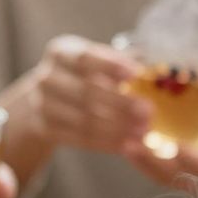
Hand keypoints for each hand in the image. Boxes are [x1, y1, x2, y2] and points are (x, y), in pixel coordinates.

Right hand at [26, 36, 147, 153]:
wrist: (45, 101)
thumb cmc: (81, 77)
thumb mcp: (94, 62)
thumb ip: (121, 63)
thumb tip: (156, 69)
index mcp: (60, 52)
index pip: (85, 57)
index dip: (110, 65)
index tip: (136, 74)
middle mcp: (46, 77)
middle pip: (86, 91)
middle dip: (120, 103)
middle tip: (148, 111)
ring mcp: (41, 105)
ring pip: (84, 119)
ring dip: (117, 127)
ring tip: (142, 132)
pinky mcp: (45, 129)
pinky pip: (80, 138)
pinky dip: (106, 143)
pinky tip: (127, 145)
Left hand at [122, 103, 197, 197]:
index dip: (193, 160)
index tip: (177, 146)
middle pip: (178, 176)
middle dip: (154, 163)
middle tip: (134, 145)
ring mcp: (189, 183)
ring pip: (162, 177)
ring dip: (142, 164)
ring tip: (124, 145)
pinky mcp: (176, 178)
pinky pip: (156, 173)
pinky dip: (140, 162)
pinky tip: (125, 146)